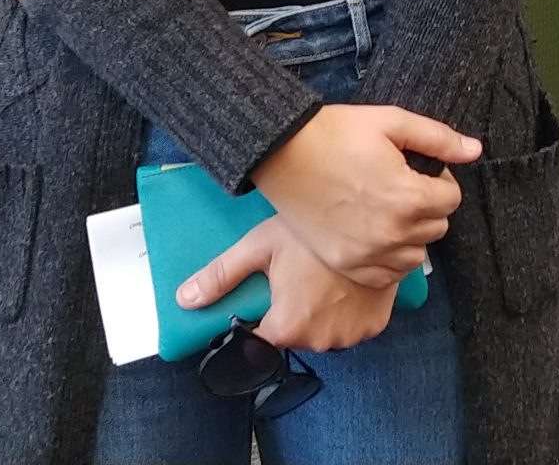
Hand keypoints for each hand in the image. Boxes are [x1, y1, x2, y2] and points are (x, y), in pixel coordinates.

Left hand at [175, 215, 396, 352]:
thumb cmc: (312, 232)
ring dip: (321, 315)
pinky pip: (351, 328)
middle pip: (295, 336)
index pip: (263, 339)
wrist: (372, 217)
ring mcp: (350, 336)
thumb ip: (221, 277)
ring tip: (324, 278)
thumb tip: (184, 300)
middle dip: (294, 312)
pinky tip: (345, 285)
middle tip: (300, 276)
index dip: (265, 315)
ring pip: (324, 333)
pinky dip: (347, 313)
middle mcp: (320, 340)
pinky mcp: (374, 327)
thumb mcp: (260, 246)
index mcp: (287, 327)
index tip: (273, 291)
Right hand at [251, 104, 477, 288]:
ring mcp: (368, 254)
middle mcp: (392, 233)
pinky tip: (375, 234)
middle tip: (402, 186)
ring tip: (388, 209)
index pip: (451, 199)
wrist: (282, 153)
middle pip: (437, 227)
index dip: (440, 180)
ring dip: (411, 234)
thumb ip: (438, 139)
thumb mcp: (391, 122)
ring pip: (416, 255)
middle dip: (428, 206)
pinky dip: (389, 258)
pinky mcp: (347, 264)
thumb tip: (475, 150)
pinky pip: (388, 276)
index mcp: (409, 197)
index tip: (419, 170)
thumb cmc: (336, 133)